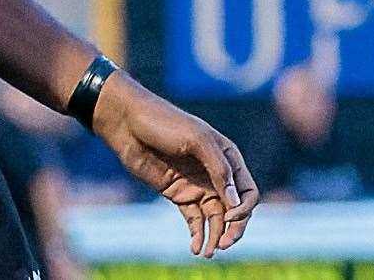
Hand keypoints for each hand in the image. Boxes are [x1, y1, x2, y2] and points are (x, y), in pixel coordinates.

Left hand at [91, 72, 258, 258]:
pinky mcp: (178, 193)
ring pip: (216, 219)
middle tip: (223, 245)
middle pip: (235, 210)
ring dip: (215, 237)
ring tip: (207, 252)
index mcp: (227, 158)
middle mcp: (216, 174)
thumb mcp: (196, 140)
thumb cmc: (163, 122)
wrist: (126, 122)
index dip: (243, 208)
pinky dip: (198, 234)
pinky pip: (195, 219)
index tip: (228, 216)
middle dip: (233, 229)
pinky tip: (195, 247)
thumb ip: (219, 169)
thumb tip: (235, 202)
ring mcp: (197, 185)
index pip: (247, 192)